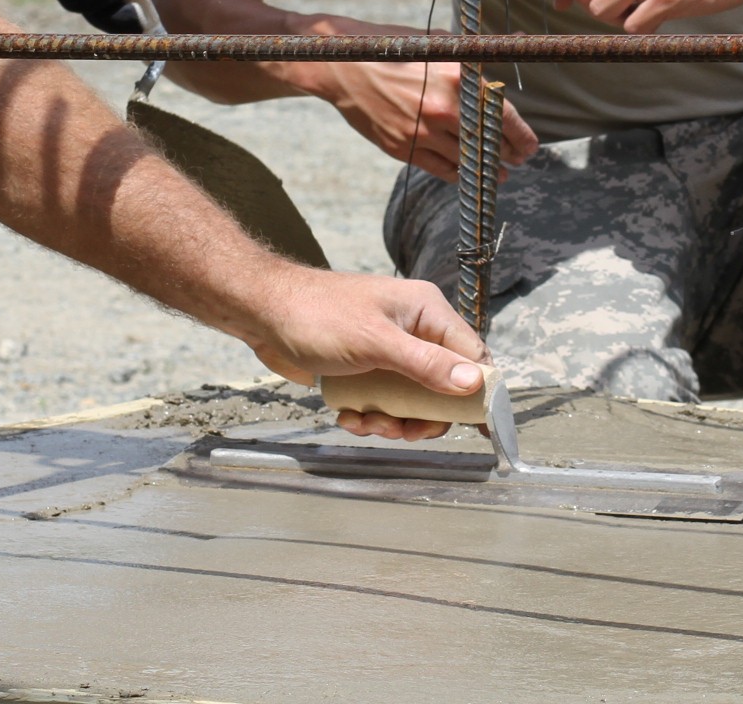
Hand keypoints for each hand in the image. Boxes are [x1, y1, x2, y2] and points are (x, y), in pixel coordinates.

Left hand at [244, 267, 491, 441]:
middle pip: (444, 386)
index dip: (479, 392)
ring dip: (393, 419)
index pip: (473, 354)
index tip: (479, 429)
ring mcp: (389, 350)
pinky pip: (384, 401)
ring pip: (412, 400)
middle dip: (424, 415)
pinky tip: (347, 415)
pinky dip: (370, 415)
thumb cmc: (317, 316)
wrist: (263, 313)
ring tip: (367, 422)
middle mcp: (414, 329)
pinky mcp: (367, 368)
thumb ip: (425, 364)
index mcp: (426, 311)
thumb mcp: (374, 343)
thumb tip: (475, 383)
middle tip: (403, 430)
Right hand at [300, 16, 538, 180]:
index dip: (521, 137)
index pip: (502, 115)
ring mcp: (420, 130)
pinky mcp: (401, 147)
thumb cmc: (393, 47)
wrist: (342, 65)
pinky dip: (457, 174)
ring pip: (466, 161)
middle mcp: (442, 107)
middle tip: (517, 160)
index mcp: (456, 77)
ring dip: (486, 171)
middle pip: (488, 143)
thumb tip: (512, 45)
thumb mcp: (436, 42)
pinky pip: (439, 169)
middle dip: (508, 155)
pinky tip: (466, 173)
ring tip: (498, 174)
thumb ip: (472, 54)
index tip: (530, 147)